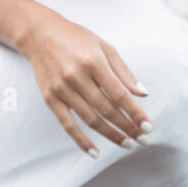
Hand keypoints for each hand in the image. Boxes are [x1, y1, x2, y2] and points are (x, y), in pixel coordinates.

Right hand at [20, 11, 152, 156]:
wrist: (39, 34)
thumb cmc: (75, 38)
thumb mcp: (103, 46)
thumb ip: (123, 71)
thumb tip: (142, 94)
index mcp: (93, 61)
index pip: (119, 94)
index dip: (135, 112)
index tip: (148, 126)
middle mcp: (77, 76)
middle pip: (107, 109)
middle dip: (127, 127)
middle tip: (142, 139)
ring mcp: (62, 89)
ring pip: (90, 119)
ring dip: (111, 134)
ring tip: (127, 144)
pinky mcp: (50, 98)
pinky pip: (68, 125)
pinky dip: (82, 141)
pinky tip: (95, 152)